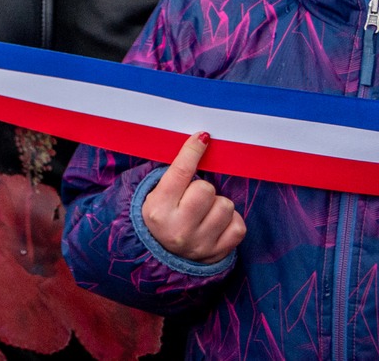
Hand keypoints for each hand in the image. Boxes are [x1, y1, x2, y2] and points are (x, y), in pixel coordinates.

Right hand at [142, 133, 245, 263]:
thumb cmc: (161, 218)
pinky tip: (217, 223)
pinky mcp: (218, 254)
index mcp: (157, 209)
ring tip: (205, 212)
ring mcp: (200, 243)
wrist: (161, 257)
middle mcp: (178, 228)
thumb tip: (202, 140)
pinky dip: (231, 221)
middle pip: (206, 189)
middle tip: (194, 198)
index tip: (203, 137)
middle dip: (203, 189)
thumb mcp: (156, 196)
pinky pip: (239, 226)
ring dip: (218, 205)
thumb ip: (175, 174)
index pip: (180, 172)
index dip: (192, 151)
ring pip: (226, 206)